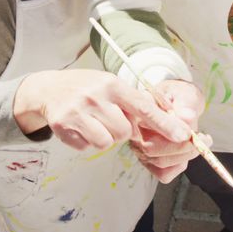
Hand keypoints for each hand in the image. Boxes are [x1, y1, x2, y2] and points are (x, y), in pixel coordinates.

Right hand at [14, 69, 189, 150]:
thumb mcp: (111, 85)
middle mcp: (96, 96)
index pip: (144, 107)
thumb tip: (164, 122)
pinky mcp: (64, 126)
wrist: (49, 88)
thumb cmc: (88, 88)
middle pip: (124, 132)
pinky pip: (87, 147)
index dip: (165, 124)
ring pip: (107, 142)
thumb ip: (133, 102)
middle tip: (110, 119)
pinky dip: (87, 141)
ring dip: (104, 137)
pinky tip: (80, 127)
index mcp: (113, 84)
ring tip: (95, 123)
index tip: (183, 135)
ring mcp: (78, 112)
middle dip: (121, 131)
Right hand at [130, 79, 204, 182]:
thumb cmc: (179, 97)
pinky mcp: (149, 163)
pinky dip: (179, 166)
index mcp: (138, 109)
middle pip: (150, 148)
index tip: (189, 133)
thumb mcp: (185, 94)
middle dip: (181, 147)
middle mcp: (134, 131)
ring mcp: (140, 149)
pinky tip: (186, 153)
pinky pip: (163, 174)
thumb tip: (187, 118)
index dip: (168, 128)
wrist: (179, 103)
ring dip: (185, 156)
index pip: (146, 120)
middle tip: (202, 138)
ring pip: (159, 162)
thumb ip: (186, 104)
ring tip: (199, 142)